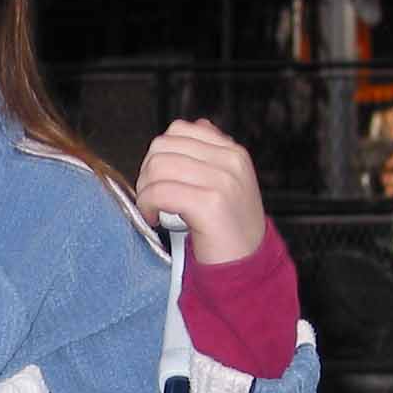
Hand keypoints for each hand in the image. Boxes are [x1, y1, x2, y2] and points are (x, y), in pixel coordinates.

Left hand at [136, 119, 265, 265]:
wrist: (247, 266)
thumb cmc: (230, 230)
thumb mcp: (228, 183)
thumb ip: (211, 154)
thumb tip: (196, 126)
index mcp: (233, 152)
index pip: (179, 130)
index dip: (159, 155)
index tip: (160, 181)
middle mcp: (230, 161)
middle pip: (163, 146)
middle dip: (147, 173)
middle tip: (151, 198)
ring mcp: (223, 181)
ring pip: (158, 167)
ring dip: (145, 191)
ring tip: (153, 210)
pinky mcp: (211, 204)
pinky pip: (161, 192)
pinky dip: (148, 206)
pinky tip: (154, 219)